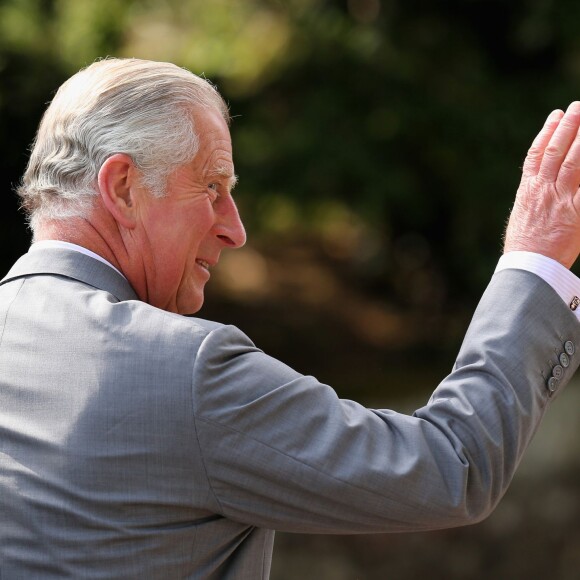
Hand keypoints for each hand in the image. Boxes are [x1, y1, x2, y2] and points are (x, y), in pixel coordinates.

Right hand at [504, 102, 579, 267]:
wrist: (528, 267)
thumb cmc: (524, 248)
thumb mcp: (522, 218)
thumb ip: (533, 199)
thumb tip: (537, 187)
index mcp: (528, 192)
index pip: (536, 156)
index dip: (546, 133)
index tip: (554, 116)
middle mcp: (543, 191)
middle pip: (556, 153)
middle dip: (568, 127)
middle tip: (577, 107)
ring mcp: (560, 200)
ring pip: (573, 162)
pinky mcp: (576, 213)